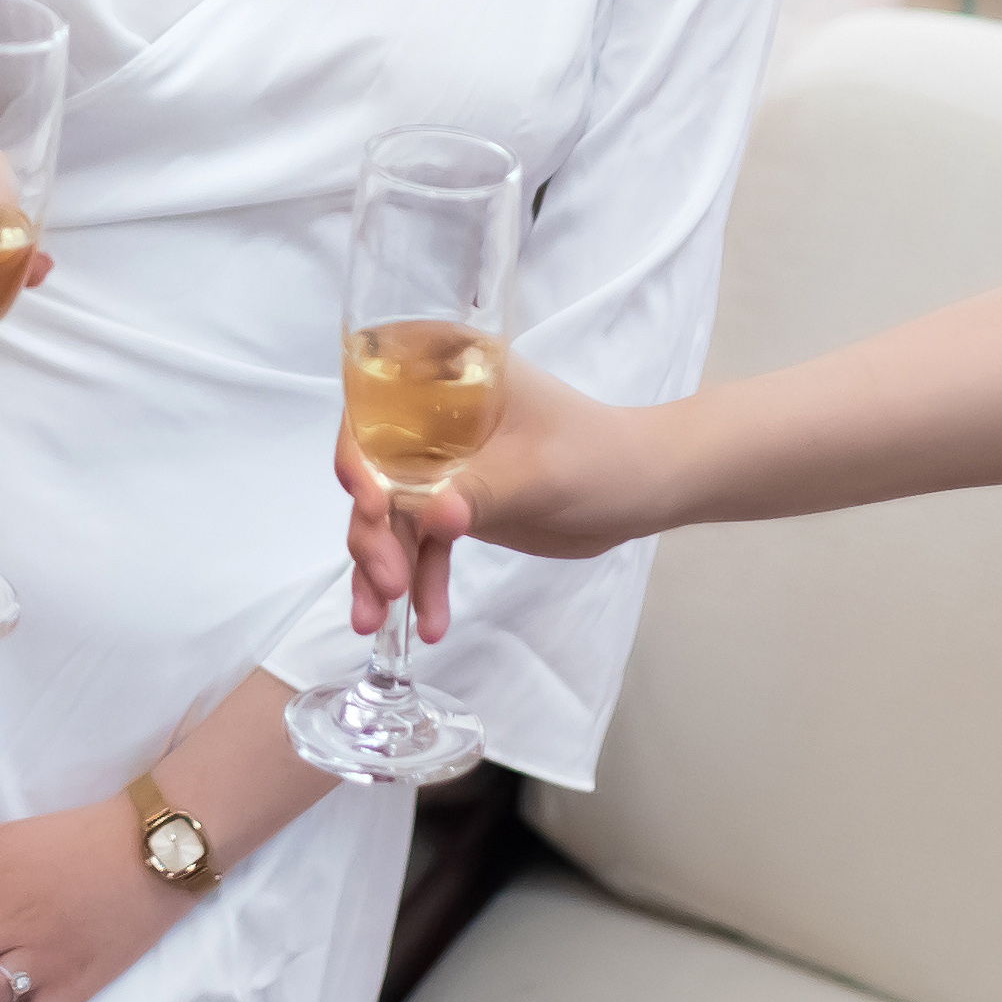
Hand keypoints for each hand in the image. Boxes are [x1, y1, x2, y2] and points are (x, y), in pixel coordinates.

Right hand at [341, 355, 628, 637]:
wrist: (644, 491)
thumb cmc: (600, 456)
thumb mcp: (541, 471)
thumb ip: (483, 492)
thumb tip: (432, 519)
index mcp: (450, 378)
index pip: (376, 403)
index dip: (357, 448)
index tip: (369, 500)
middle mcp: (433, 418)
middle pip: (374, 471)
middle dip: (372, 531)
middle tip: (386, 581)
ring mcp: (442, 465)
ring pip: (391, 517)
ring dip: (383, 568)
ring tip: (380, 621)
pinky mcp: (456, 507)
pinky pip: (422, 545)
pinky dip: (420, 583)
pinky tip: (428, 623)